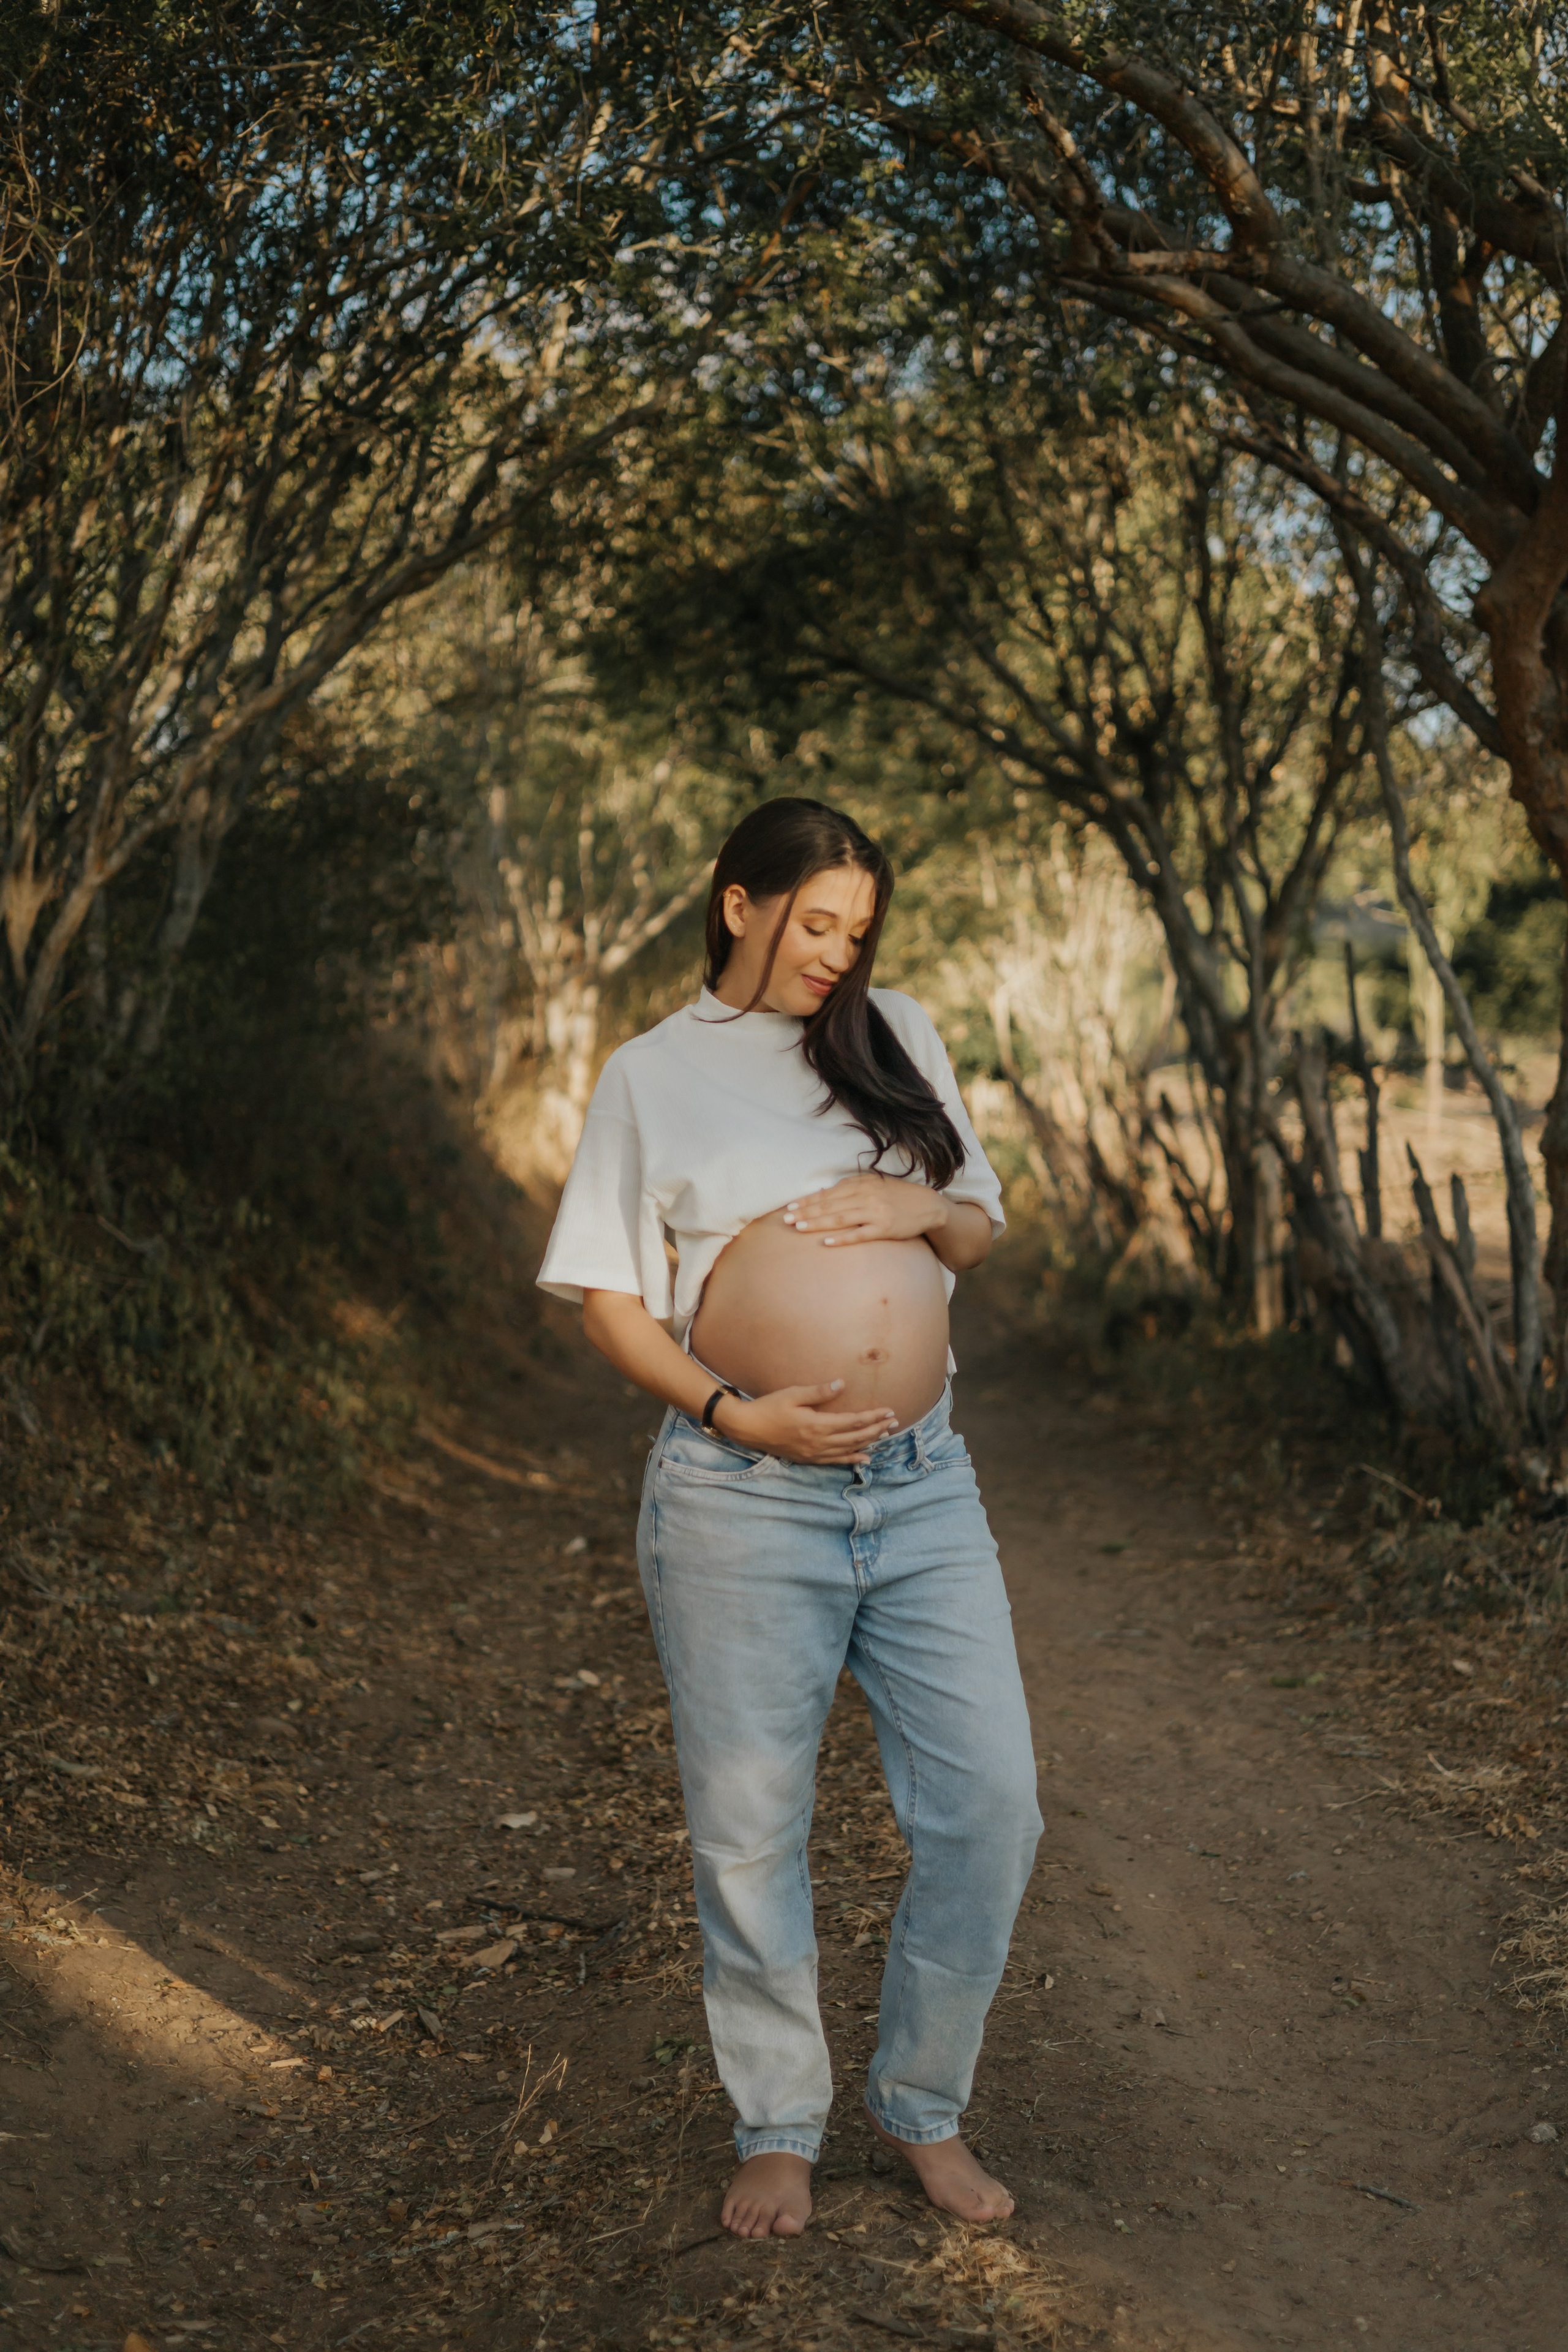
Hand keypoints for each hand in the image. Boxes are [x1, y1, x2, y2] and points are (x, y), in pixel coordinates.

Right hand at [716, 1381, 897, 1464]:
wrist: (747, 1428)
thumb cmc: (769, 1407)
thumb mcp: (793, 1394)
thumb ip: (819, 1392)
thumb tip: (842, 1384)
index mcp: (817, 1425)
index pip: (853, 1422)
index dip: (873, 1417)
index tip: (888, 1411)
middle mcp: (818, 1442)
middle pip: (855, 1437)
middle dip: (877, 1429)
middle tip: (894, 1423)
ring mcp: (813, 1453)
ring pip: (848, 1450)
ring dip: (868, 1443)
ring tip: (885, 1436)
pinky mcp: (807, 1458)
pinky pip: (835, 1461)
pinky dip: (851, 1459)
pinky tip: (863, 1458)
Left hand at [782, 1173, 945, 1247]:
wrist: (928, 1205)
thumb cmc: (897, 1195)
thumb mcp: (874, 1184)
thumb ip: (851, 1187)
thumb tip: (825, 1193)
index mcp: (862, 1184)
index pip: (829, 1193)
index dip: (808, 1201)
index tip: (791, 1207)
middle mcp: (866, 1196)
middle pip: (830, 1206)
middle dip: (806, 1212)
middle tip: (786, 1219)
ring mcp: (875, 1213)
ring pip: (840, 1219)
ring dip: (817, 1223)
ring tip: (799, 1228)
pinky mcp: (884, 1228)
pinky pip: (859, 1235)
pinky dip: (842, 1238)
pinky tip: (826, 1242)